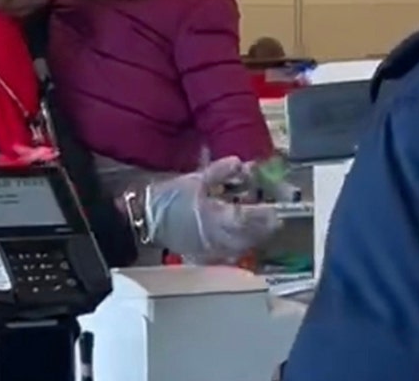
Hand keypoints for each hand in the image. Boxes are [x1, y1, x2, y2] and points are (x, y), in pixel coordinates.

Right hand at [144, 156, 281, 262]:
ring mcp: (211, 249)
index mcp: (215, 217)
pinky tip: (240, 235)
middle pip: (250, 237)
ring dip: (254, 236)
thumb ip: (220, 171)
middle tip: (273, 216)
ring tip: (260, 225)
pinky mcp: (205, 255)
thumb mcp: (194, 179)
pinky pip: (230, 252)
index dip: (264, 214)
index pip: (248, 218)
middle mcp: (217, 238)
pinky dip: (240, 244)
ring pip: (242, 247)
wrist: (143, 220)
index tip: (275, 208)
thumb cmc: (167, 198)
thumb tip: (240, 163)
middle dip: (264, 227)